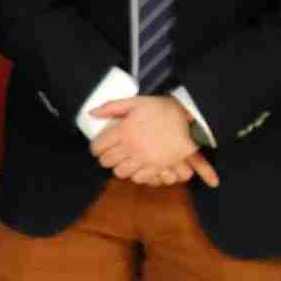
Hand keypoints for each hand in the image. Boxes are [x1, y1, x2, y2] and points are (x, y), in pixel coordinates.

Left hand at [87, 96, 219, 188]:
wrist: (189, 118)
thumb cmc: (161, 109)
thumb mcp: (135, 102)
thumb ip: (111, 107)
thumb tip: (91, 113)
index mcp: (124, 130)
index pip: (98, 146)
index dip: (96, 148)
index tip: (99, 147)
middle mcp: (132, 146)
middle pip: (107, 161)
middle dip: (106, 158)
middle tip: (110, 154)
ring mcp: (144, 158)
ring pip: (120, 172)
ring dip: (119, 167)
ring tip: (123, 160)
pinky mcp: (157, 166)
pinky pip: (138, 178)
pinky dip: (135, 174)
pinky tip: (136, 167)